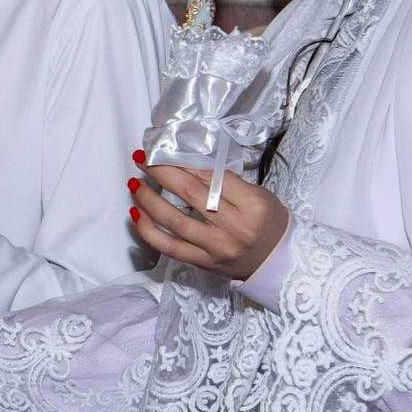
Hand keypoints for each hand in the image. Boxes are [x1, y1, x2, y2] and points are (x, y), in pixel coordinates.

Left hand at [129, 155, 288, 280]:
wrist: (277, 260)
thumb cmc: (267, 221)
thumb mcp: (259, 194)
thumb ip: (227, 181)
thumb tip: (188, 163)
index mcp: (252, 205)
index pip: (210, 177)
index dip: (181, 162)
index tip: (161, 150)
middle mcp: (234, 227)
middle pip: (189, 194)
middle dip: (160, 172)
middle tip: (141, 158)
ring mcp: (216, 247)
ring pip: (174, 221)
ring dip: (149, 200)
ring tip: (135, 184)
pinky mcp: (203, 262)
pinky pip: (169, 247)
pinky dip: (148, 230)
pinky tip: (136, 213)